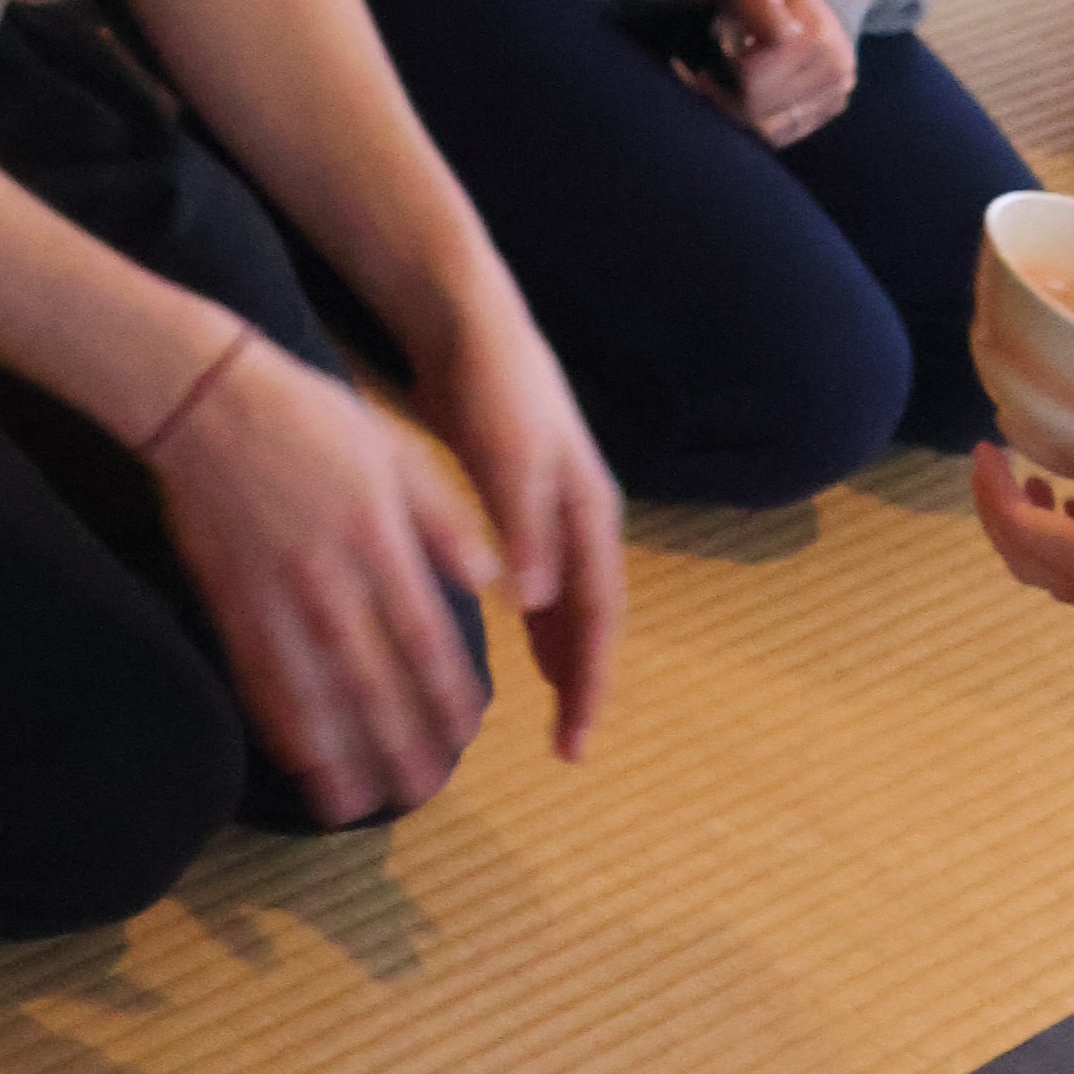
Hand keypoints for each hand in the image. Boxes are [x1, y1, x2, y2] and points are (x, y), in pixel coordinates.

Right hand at [148, 332, 505, 823]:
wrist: (208, 402)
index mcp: (381, 542)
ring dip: (339, 756)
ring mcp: (273, 599)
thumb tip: (494, 580)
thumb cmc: (314, 420)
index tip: (468, 737)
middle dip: (399, 746)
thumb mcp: (399, 453)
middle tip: (424, 794)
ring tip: (361, 806)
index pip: (426, 639)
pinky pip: (257, 679)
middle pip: (372, 683)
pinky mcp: (228, 604)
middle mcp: (330, 581)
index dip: (447, 697)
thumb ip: (445, 522)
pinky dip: (278, 726)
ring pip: (312, 694)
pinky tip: (296, 761)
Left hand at [416, 279, 625, 762]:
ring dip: (570, 659)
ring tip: (560, 716)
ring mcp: (561, 510)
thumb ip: (525, 527)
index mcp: (589, 510)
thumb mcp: (508, 455)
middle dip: (589, 683)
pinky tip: (528, 651)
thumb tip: (538, 604)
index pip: (600, 614)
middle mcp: (586, 516)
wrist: (473, 325)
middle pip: (596, 617)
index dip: (592, 680)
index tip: (577, 740)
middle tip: (572, 748)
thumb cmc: (493, 387)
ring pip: (575, 602)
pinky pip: (550, 581)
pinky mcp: (529, 504)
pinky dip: (544, 624)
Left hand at [703, 0, 856, 149]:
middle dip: (724, 96)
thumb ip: (763, 10)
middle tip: (707, 79)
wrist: (813, 7)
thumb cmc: (773, 0)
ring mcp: (836, 94)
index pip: (753, 78)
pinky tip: (744, 102)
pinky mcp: (830, 110)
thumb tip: (783, 37)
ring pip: (769, 131)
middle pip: (758, 108)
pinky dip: (754, 126)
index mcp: (818, 40)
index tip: (720, 52)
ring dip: (737, 115)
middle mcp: (835, 71)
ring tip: (723, 91)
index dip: (727, 67)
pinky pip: (783, 136)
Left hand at [971, 367, 1073, 613]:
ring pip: (1036, 562)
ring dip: (1024, 523)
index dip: (992, 486)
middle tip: (993, 464)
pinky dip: (1058, 537)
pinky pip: (1065, 569)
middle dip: (996, 504)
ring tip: (1037, 485)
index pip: (1015, 522)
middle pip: (1014, 545)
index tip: (985, 449)